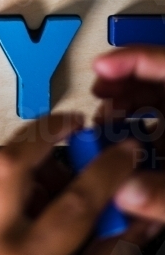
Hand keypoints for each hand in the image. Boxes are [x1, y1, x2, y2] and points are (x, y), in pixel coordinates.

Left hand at [0, 114, 139, 254]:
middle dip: (45, 132)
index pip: (75, 201)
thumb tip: (135, 219)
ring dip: (21, 146)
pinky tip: (27, 179)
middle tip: (73, 123)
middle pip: (12, 162)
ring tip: (53, 150)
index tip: (124, 153)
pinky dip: (2, 168)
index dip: (107, 170)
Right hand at [94, 46, 164, 222]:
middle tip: (97, 104)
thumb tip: (122, 193)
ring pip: (163, 109)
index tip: (98, 68)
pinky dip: (150, 140)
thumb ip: (163, 195)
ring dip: (133, 118)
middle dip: (124, 92)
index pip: (164, 62)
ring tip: (107, 131)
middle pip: (159, 83)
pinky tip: (131, 155)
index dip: (129, 60)